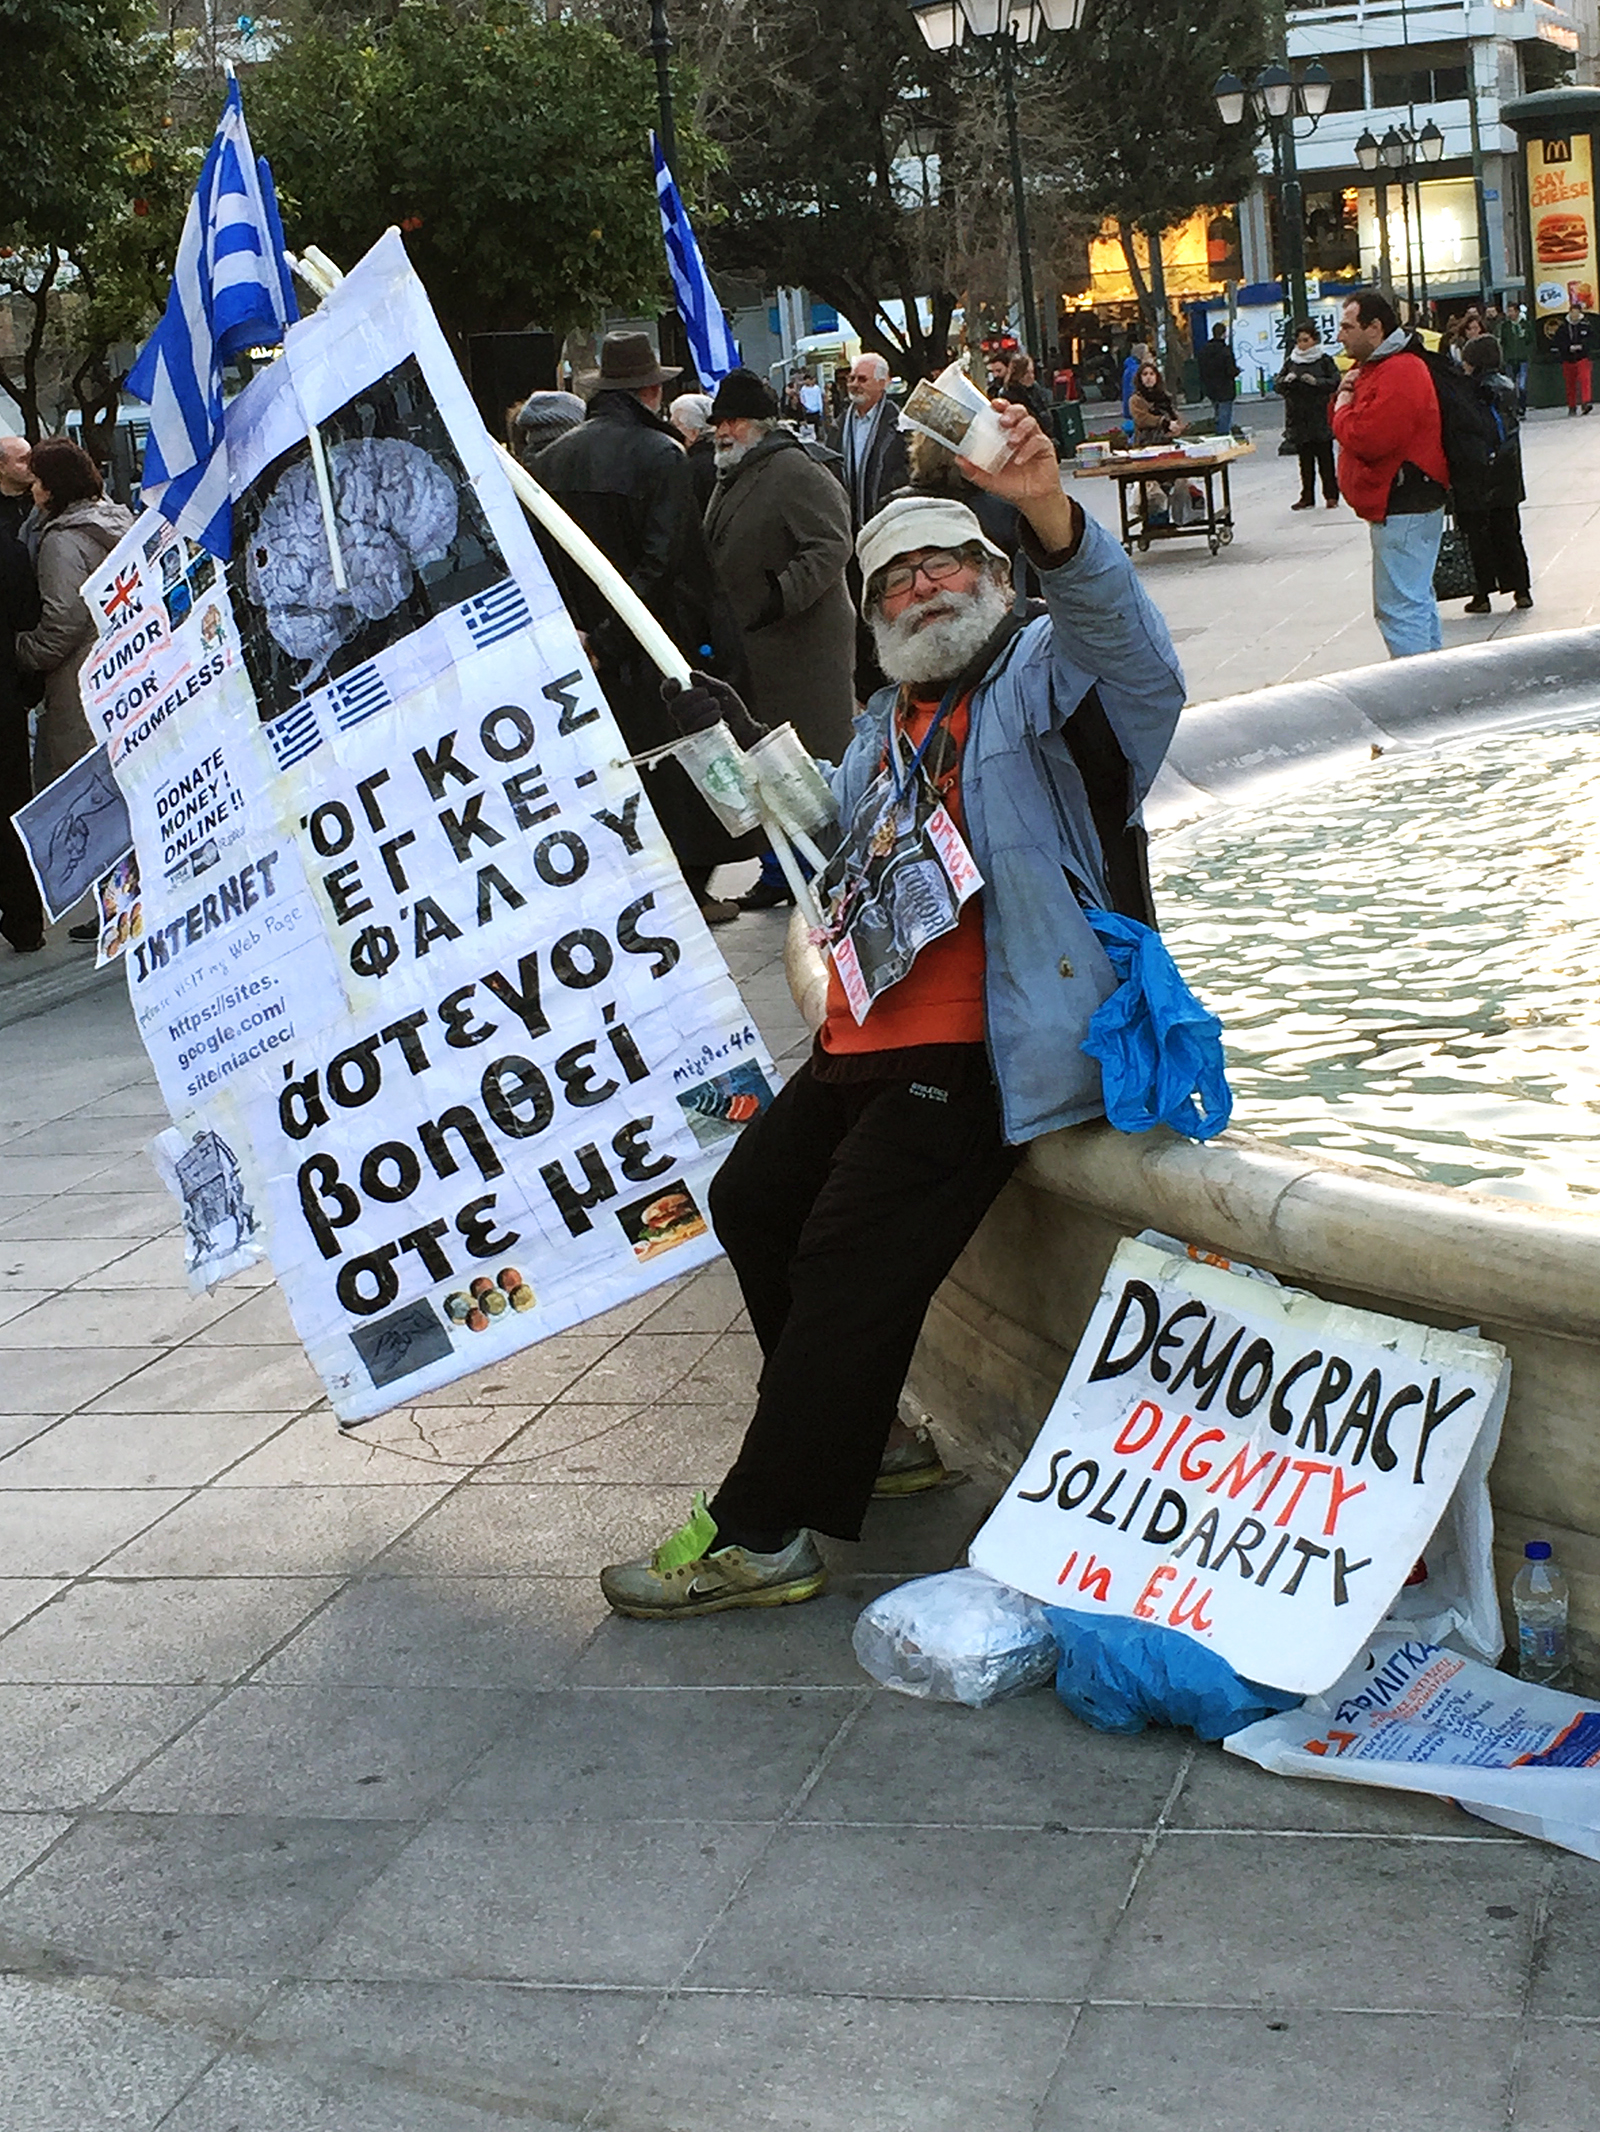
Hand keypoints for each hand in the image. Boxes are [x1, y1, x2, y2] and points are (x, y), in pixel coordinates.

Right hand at [661, 670, 764, 749]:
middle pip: (674, 706)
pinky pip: (696, 726)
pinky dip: (709, 717)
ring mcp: (689, 731)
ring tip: (717, 706)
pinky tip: (719, 717)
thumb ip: (708, 682)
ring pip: (685, 716)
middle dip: (690, 696)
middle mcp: (683, 718)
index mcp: (686, 703)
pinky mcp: (697, 742)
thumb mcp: (724, 691)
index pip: (669, 694)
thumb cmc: (734, 712)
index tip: (676, 682)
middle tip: (706, 694)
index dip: (668, 687)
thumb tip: (692, 674)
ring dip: (704, 706)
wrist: (746, 732)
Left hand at [958, 400, 1075, 550]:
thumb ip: (973, 470)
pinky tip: (1020, 459)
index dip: (1000, 406)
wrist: (1031, 499)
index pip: (1003, 414)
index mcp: (1005, 436)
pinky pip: (1038, 441)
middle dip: (1011, 412)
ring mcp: (1033, 439)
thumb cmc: (1012, 485)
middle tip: (1003, 421)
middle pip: (1019, 411)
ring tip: (1012, 441)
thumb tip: (958, 460)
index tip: (993, 405)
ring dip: (1020, 429)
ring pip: (1030, 422)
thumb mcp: (988, 479)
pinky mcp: (1044, 448)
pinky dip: (1028, 448)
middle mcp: (1020, 434)